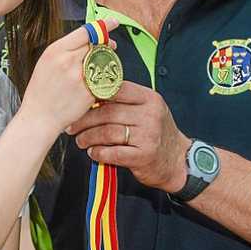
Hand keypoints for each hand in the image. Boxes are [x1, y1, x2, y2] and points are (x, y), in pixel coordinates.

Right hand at [18, 20, 119, 132]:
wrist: (39, 117)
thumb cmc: (41, 92)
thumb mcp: (45, 63)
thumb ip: (64, 50)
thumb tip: (86, 40)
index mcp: (55, 50)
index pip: (85, 32)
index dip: (103, 26)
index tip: (113, 22)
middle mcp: (67, 60)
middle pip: (96, 44)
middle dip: (106, 44)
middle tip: (111, 45)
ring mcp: (79, 76)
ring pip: (102, 60)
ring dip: (106, 60)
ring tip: (100, 65)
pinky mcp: (88, 91)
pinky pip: (102, 79)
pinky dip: (103, 79)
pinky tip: (95, 84)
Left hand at [67, 81, 190, 192]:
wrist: (178, 161)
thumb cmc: (154, 132)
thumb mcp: (146, 110)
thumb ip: (122, 101)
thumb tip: (87, 96)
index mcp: (149, 98)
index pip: (116, 89)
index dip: (93, 94)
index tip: (77, 102)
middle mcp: (150, 115)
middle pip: (108, 113)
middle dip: (84, 120)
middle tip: (72, 126)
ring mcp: (149, 136)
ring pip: (108, 132)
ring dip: (88, 137)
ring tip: (80, 140)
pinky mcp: (144, 156)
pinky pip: (113, 153)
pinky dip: (98, 153)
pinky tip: (93, 152)